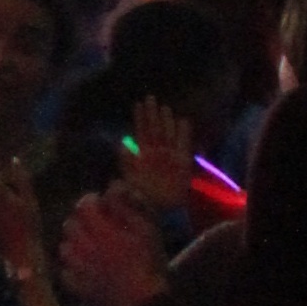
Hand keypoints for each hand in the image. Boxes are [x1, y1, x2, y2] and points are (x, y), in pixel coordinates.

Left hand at [59, 189, 168, 305]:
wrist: (143, 303)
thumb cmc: (149, 263)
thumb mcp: (146, 229)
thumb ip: (127, 205)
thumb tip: (113, 186)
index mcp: (99, 229)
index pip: (83, 205)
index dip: (90, 200)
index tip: (99, 201)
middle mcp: (82, 245)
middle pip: (70, 225)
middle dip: (80, 220)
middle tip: (94, 224)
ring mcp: (76, 267)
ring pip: (64, 247)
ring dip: (74, 243)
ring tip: (88, 246)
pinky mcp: (75, 286)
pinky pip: (65, 271)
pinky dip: (72, 267)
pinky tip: (85, 269)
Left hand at [118, 98, 195, 216]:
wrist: (159, 207)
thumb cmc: (142, 192)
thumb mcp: (130, 176)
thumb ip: (127, 159)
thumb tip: (122, 143)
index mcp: (143, 153)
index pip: (141, 131)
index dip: (140, 118)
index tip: (137, 104)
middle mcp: (156, 151)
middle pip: (154, 129)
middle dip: (152, 114)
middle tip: (150, 98)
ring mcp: (169, 155)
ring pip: (168, 134)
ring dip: (166, 121)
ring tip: (163, 107)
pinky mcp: (182, 162)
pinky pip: (184, 144)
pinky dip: (184, 133)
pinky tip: (183, 121)